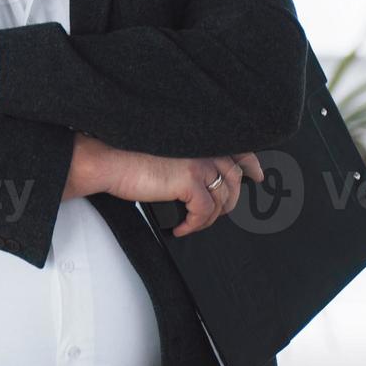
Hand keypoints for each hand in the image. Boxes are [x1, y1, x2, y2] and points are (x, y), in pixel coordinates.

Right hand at [74, 134, 263, 237]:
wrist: (109, 161)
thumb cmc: (128, 157)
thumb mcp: (165, 153)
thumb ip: (187, 158)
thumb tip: (201, 179)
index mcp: (198, 138)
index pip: (236, 149)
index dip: (250, 164)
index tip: (256, 176)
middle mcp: (202, 147)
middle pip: (234, 178)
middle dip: (231, 200)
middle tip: (221, 212)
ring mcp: (198, 163)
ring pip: (222, 199)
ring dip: (210, 217)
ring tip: (194, 222)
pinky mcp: (189, 181)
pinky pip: (204, 212)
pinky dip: (195, 224)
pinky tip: (183, 227)